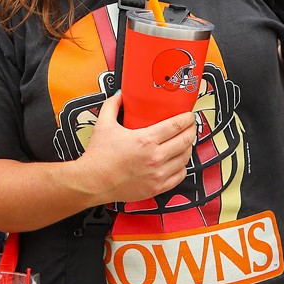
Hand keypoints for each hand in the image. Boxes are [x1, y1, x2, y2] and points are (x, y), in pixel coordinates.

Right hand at [75, 92, 197, 203]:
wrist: (92, 182)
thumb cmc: (98, 156)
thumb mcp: (104, 124)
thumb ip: (113, 105)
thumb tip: (121, 95)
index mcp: (145, 140)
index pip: (176, 126)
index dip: (187, 119)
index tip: (189, 115)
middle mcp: (155, 158)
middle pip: (185, 141)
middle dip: (191, 130)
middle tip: (190, 125)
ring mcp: (158, 175)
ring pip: (185, 158)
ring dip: (188, 148)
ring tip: (185, 141)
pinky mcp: (156, 188)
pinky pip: (179, 176)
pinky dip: (182, 167)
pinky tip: (178, 160)